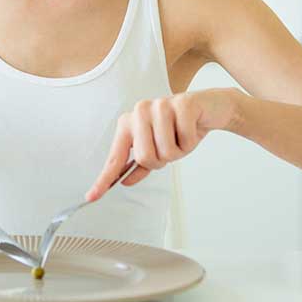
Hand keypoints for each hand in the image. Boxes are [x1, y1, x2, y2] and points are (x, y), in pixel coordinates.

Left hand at [84, 87, 240, 200]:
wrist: (209, 109)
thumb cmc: (179, 129)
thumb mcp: (159, 148)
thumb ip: (140, 164)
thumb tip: (125, 181)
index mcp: (129, 123)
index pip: (115, 157)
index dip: (104, 179)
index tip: (92, 197)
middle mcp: (139, 111)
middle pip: (145, 157)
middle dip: (162, 159)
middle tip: (171, 145)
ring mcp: (160, 105)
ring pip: (166, 150)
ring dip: (178, 150)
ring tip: (181, 136)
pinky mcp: (182, 104)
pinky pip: (185, 141)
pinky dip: (191, 142)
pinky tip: (192, 128)